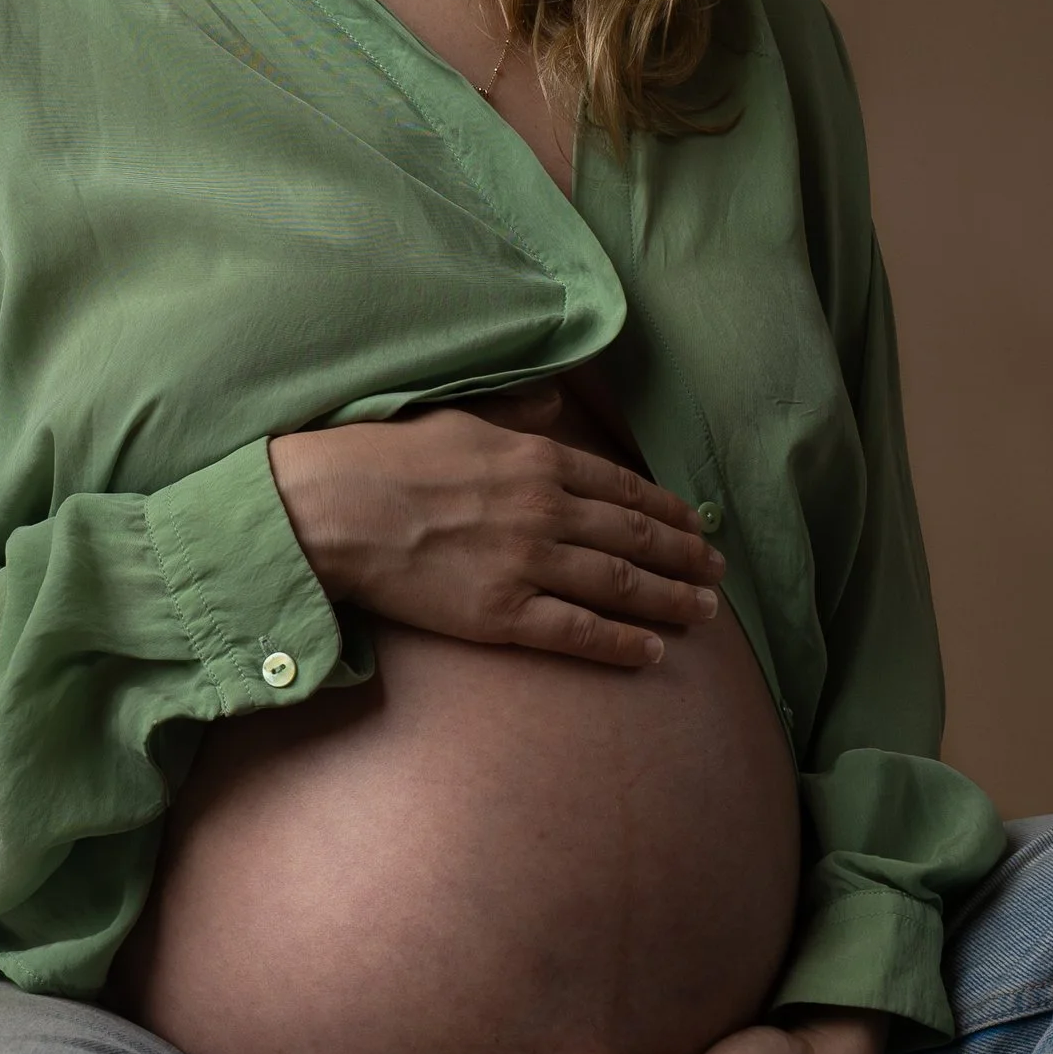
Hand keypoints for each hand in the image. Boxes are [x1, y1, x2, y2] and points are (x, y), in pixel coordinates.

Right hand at [268, 390, 723, 670]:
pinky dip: (622, 642)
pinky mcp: (502, 614)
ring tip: (705, 614)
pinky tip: (652, 652)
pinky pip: (578, 632)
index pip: (622, 489)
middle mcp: (546, 510)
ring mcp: (528, 563)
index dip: (666, 511)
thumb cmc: (384, 458)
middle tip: (719, 572)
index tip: (696, 525)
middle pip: (635, 538)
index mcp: (537, 459)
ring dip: (671, 599)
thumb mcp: (460, 415)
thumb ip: (516, 413)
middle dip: (685, 556)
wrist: (334, 507)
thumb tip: (552, 401)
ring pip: (621, 585)